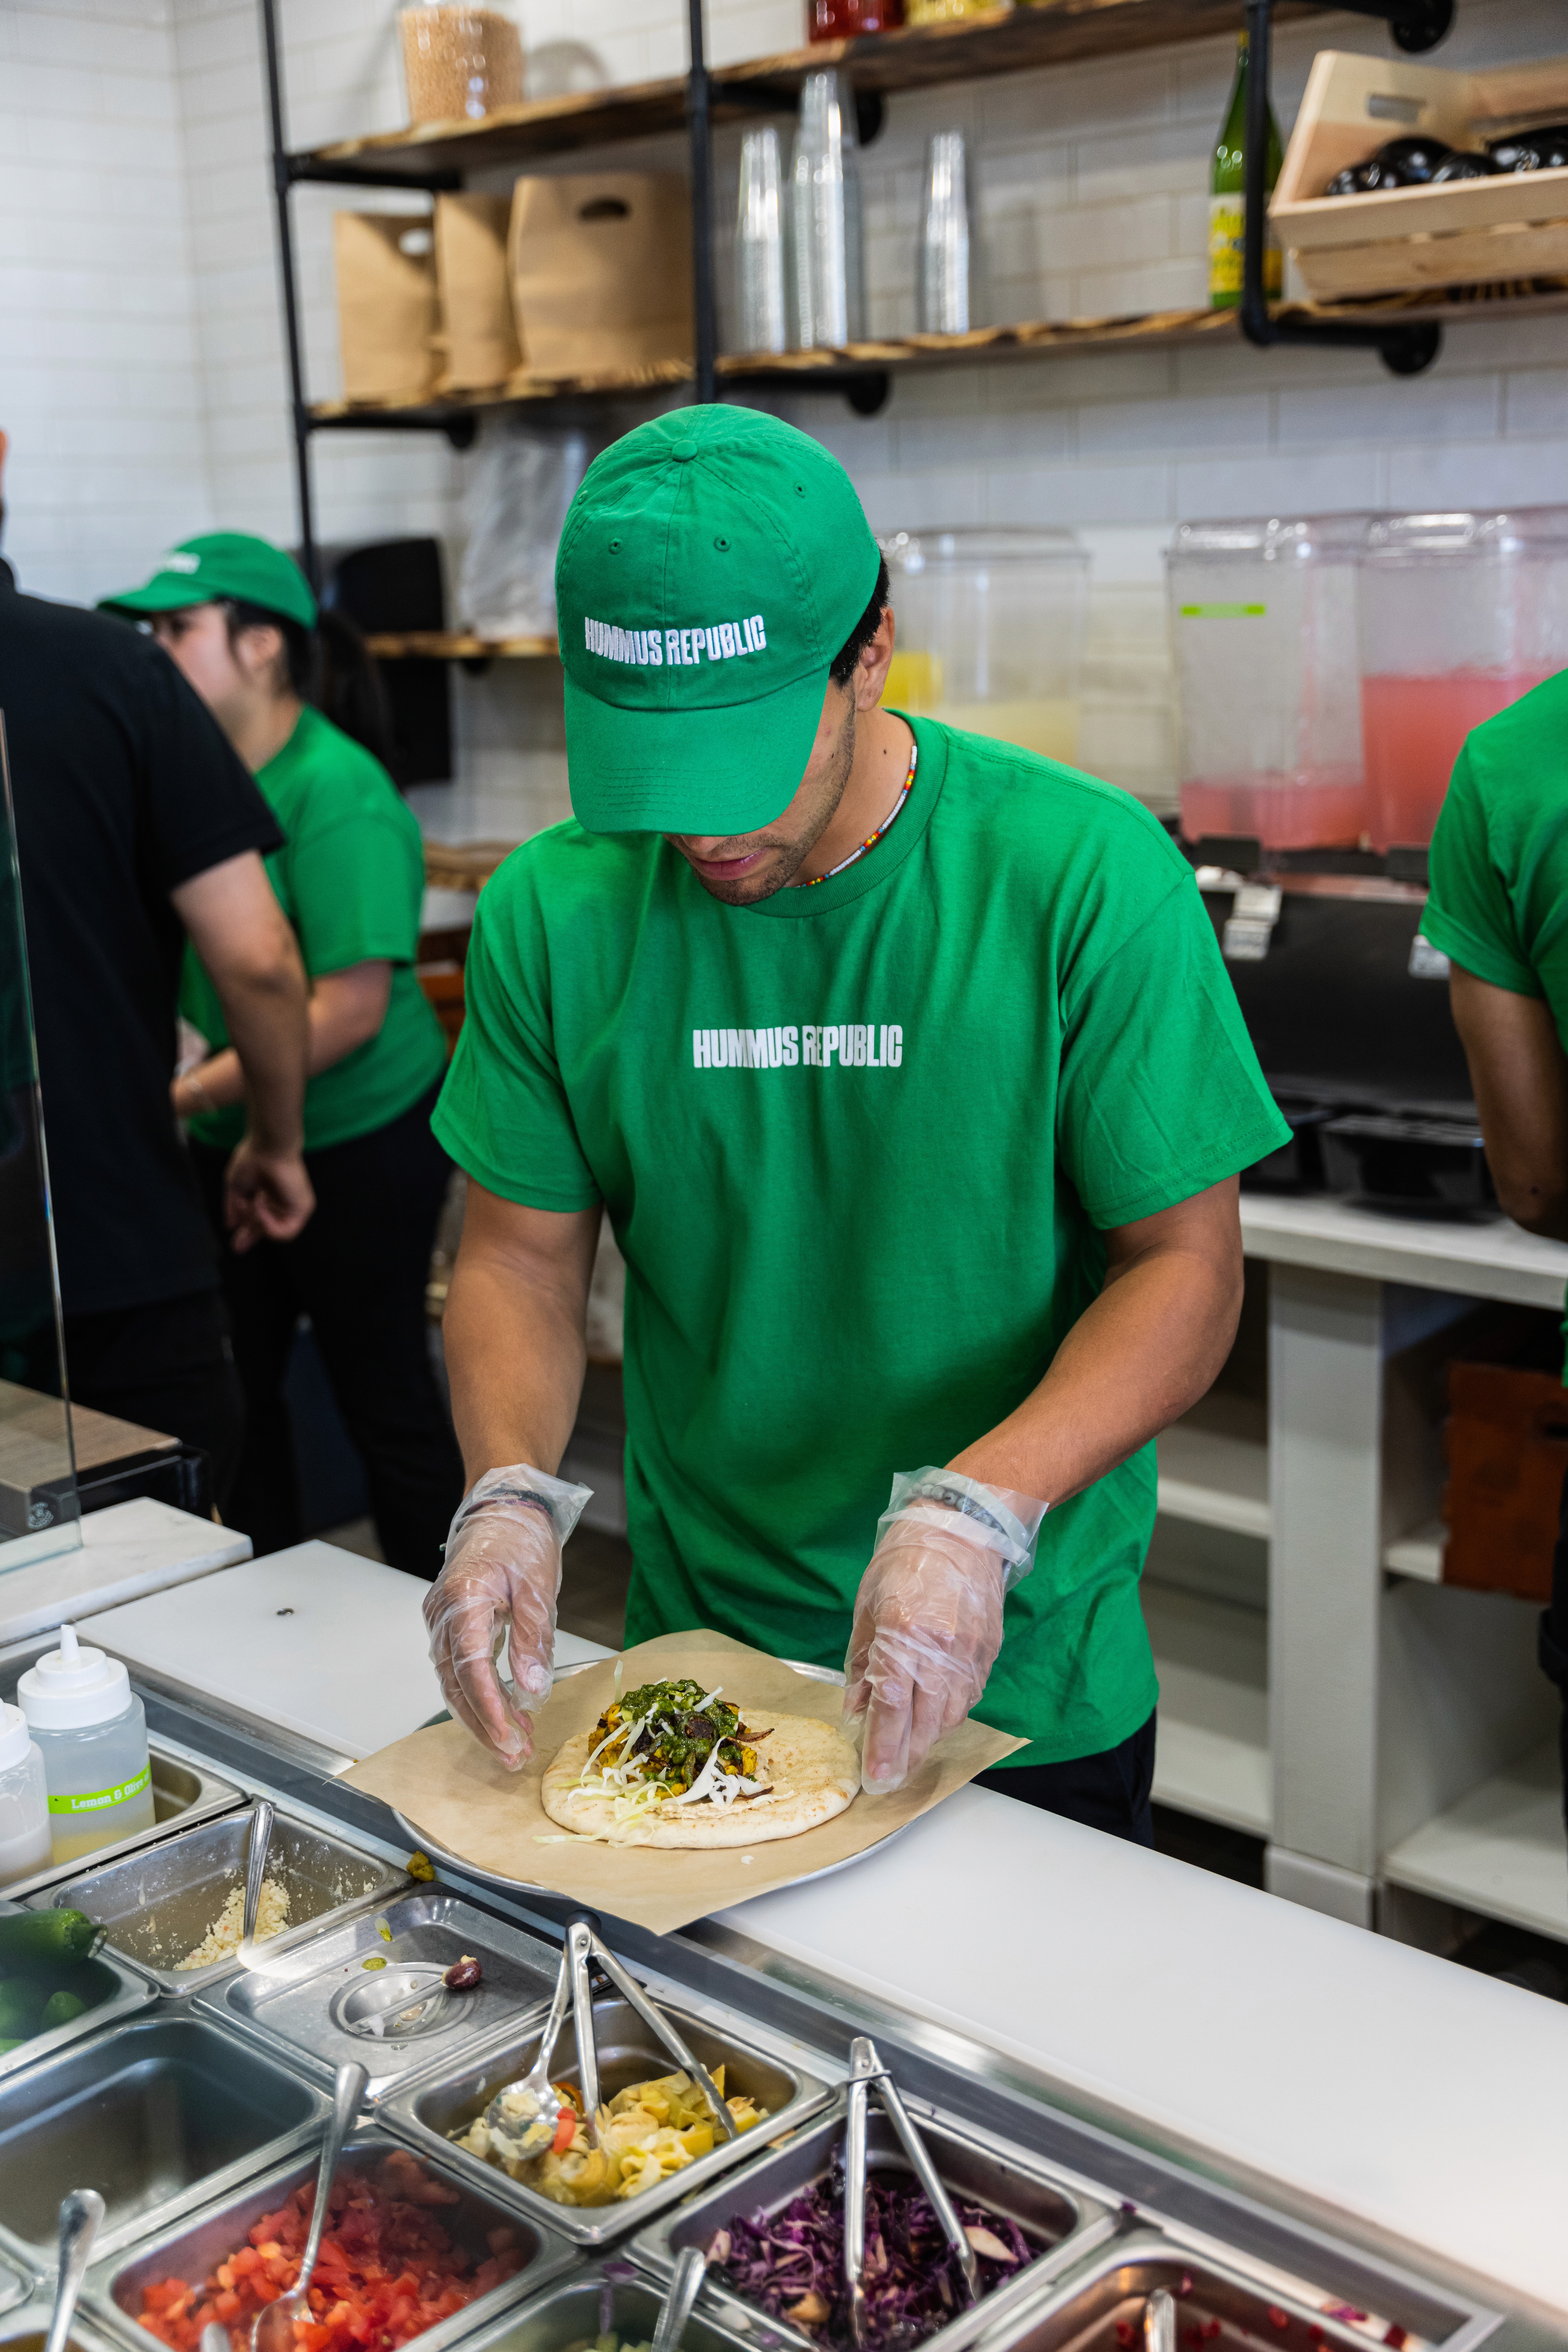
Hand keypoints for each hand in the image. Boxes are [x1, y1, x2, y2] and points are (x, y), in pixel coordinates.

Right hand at [224, 1138, 314, 1251]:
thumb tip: (229, 1225)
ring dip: (255, 1221)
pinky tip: (259, 1203)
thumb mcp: (236, 1188)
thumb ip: (233, 1208)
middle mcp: (282, 1203)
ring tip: (249, 1202)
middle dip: (250, 1236)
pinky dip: (267, 1222)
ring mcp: (293, 1207)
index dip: (248, 1235)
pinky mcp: (302, 1209)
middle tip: (237, 1246)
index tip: (236, 1246)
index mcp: (268, 1197)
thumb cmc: (252, 1160)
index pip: (259, 1222)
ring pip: (272, 1232)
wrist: (267, 1146)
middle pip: (267, 1230)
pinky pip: (284, 1231)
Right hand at [425, 1467, 590, 1769]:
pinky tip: (508, 1715)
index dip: (489, 1708)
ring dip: (484, 1718)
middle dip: (485, 1725)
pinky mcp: (453, 1628)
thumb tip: (533, 1688)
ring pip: (456, 1683)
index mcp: (462, 1599)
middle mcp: (443, 1615)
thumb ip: (532, 1638)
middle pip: (457, 1684)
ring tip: (515, 1747)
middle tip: (514, 1757)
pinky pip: (462, 1671)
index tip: (510, 1737)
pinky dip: (483, 1697)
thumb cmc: (520, 1539)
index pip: (470, 1667)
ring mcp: (443, 1622)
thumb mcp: (537, 1586)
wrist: (503, 1510)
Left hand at [843, 1471, 1045, 1793]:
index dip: (883, 1747)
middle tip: (890, 1776)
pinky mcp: (988, 1651)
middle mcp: (939, 1649)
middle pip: (926, 1722)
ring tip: (910, 1747)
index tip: (877, 1778)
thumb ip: (862, 1661)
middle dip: (907, 1755)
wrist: (961, 1528)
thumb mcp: (867, 1606)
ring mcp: (969, 1652)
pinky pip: (969, 1696)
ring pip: (952, 1715)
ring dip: (930, 1737)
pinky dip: (951, 1712)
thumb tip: (857, 1708)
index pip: (891, 1707)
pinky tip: (936, 1715)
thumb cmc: (904, 1562)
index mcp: (902, 1633)